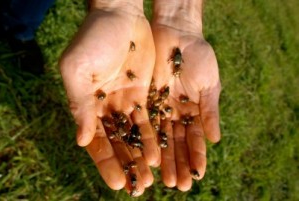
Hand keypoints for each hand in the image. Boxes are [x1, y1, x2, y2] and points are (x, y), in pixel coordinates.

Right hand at [59, 1, 159, 195]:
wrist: (120, 16)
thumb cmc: (93, 38)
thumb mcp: (78, 70)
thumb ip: (79, 105)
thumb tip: (82, 141)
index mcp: (87, 105)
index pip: (96, 141)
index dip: (106, 163)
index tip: (117, 182)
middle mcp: (106, 108)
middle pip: (117, 144)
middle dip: (126, 166)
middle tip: (137, 188)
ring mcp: (125, 102)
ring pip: (134, 136)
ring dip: (141, 156)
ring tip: (151, 178)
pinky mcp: (144, 94)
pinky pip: (149, 120)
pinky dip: (153, 137)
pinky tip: (159, 155)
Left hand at [151, 0, 220, 190]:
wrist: (176, 33)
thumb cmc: (198, 56)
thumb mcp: (208, 84)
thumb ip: (210, 111)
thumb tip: (216, 140)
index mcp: (193, 110)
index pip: (194, 139)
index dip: (196, 157)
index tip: (197, 176)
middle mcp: (174, 113)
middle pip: (176, 143)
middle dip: (177, 164)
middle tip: (177, 186)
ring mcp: (158, 107)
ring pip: (159, 137)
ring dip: (161, 158)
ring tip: (162, 180)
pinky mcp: (143, 99)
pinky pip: (142, 122)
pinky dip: (145, 139)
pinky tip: (147, 157)